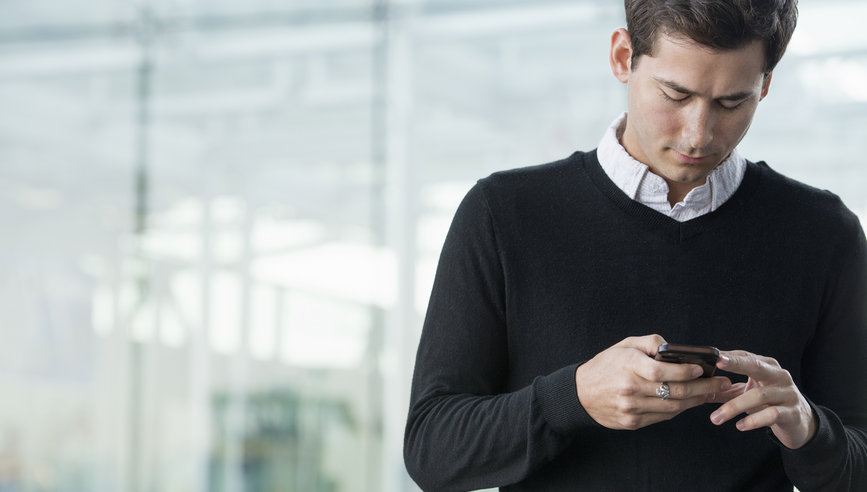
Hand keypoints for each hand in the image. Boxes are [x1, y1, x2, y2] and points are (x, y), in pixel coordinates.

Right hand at [575, 335, 731, 429]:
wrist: (580, 393)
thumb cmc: (605, 365)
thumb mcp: (624, 345)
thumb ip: (650, 343)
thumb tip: (674, 348)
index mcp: (628, 366)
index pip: (663, 371)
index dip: (686, 372)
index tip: (702, 369)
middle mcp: (630, 389)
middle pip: (674, 391)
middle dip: (703, 388)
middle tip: (721, 384)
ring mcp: (632, 408)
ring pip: (673, 407)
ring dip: (696, 400)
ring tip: (711, 393)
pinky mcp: (633, 422)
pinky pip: (663, 417)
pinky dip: (679, 409)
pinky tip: (689, 402)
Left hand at [708, 350, 816, 448]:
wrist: (800, 423)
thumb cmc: (770, 403)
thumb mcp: (747, 394)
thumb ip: (725, 391)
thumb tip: (700, 390)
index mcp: (767, 367)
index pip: (746, 356)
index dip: (730, 355)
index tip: (713, 355)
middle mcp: (779, 376)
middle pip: (756, 366)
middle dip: (736, 363)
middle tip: (718, 362)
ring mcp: (787, 394)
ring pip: (759, 395)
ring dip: (734, 407)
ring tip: (716, 418)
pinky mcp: (792, 413)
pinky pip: (771, 415)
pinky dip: (753, 420)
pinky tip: (740, 426)